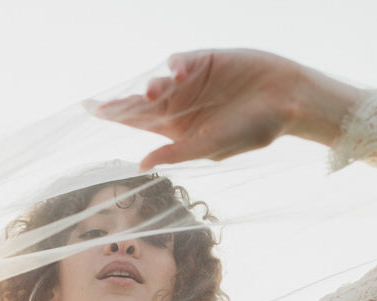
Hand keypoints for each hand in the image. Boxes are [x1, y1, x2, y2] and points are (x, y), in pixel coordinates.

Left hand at [87, 48, 360, 169]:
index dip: (114, 113)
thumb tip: (142, 163)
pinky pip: (181, 60)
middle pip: (141, 101)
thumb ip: (177, 153)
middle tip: (100, 104)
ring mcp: (191, 82)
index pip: (139, 121)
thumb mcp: (211, 146)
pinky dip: (175, 65)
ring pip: (160, 81)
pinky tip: (178, 72)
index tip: (90, 108)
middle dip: (122, 102)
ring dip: (153, 87)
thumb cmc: (253, 129)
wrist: (287, 102)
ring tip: (154, 93)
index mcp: (178, 129)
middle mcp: (181, 104)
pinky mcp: (204, 60)